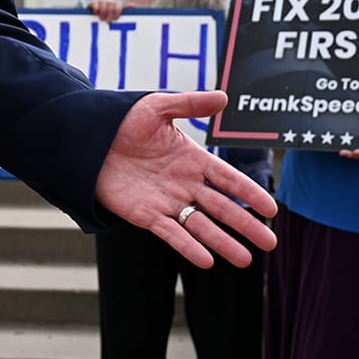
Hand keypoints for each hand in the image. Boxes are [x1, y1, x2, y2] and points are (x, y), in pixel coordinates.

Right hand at [88, 0, 124, 21]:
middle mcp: (108, 2)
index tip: (115, 18)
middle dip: (110, 12)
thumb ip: (127, 11)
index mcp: (116, 5)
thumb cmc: (112, 20)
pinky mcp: (92, 5)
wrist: (97, 21)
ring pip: (102, 1)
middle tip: (109, 21)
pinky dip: (95, 6)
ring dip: (103, 10)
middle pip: (110, 2)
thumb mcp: (120, 17)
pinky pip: (93, 2)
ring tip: (102, 19)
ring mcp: (100, 3)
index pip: (118, 4)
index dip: (117, 10)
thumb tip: (132, 4)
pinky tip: (96, 12)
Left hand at [94, 92, 279, 269]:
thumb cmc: (122, 121)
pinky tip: (207, 261)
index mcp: (192, 159)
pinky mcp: (145, 215)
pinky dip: (188, 247)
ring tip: (246, 260)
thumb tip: (224, 97)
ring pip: (201, 226)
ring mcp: (167, 202)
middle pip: (222, 208)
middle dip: (246, 225)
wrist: (88, 139)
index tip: (271, 209)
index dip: (249, 193)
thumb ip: (190, 104)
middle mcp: (184, 184)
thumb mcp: (157, 107)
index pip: (228, 179)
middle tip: (270, 243)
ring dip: (223, 243)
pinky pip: (171, 234)